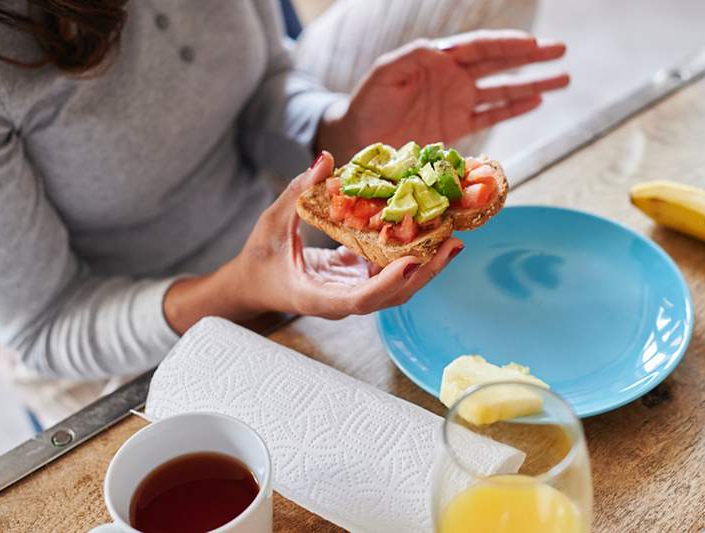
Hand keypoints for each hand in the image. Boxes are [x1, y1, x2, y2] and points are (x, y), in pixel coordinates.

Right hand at [163, 152, 462, 332]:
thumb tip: (324, 160)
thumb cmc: (258, 260)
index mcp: (317, 297)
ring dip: (426, 265)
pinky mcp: (357, 282)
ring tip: (451, 239)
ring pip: (397, 288)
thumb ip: (297, 194)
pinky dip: (409, 254)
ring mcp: (352, 293)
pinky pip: (388, 272)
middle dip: (425, 272)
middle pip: (392, 296)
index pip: (360, 299)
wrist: (253, 286)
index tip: (413, 261)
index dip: (389, 282)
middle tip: (452, 243)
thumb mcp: (271, 224)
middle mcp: (342, 301)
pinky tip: (427, 232)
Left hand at [318, 30, 568, 162]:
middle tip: (561, 50)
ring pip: (502, 90)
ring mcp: (458, 102)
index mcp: (439, 59)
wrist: (357, 136)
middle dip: (530, 57)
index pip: (480, 48)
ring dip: (531, 84)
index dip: (507, 45)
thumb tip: (440, 48)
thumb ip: (412, 58)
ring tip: (563, 78)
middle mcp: (454, 77)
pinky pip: (490, 115)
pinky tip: (536, 101)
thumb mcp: (386, 74)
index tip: (534, 44)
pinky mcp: (457, 127)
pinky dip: (513, 109)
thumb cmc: (368, 101)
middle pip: (499, 63)